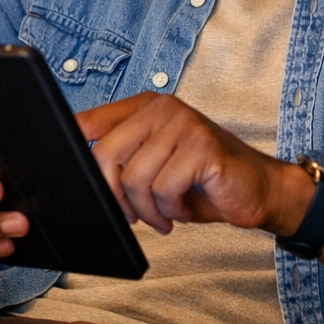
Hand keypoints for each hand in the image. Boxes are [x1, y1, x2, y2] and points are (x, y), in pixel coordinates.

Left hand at [76, 93, 312, 235]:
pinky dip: (171, 210)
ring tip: (164, 216)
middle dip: (114, 196)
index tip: (65, 174)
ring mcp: (184, 124)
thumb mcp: (155, 165)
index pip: (91, 122)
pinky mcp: (202, 147)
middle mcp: (163, 108)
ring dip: (148, 210)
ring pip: (136, 178)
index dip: (73, 149)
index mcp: (145, 107)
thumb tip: (78, 174)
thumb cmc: (203, 181)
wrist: (258, 190)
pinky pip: (164, 188)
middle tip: (131, 216)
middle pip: (106, 154)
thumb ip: (123, 159)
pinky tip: (183, 210)